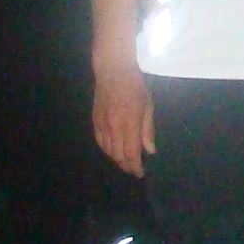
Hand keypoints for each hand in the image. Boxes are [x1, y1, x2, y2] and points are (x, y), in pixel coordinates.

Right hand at [91, 0, 155, 175]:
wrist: (112, 70)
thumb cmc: (135, 86)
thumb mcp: (147, 106)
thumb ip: (147, 130)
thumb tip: (149, 150)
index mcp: (129, 124)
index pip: (131, 153)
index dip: (135, 167)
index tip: (140, 173)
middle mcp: (113, 127)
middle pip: (118, 156)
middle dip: (126, 166)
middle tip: (134, 169)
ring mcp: (102, 124)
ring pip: (107, 150)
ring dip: (116, 159)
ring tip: (125, 162)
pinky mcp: (94, 120)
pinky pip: (99, 141)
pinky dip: (106, 150)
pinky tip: (112, 151)